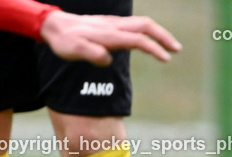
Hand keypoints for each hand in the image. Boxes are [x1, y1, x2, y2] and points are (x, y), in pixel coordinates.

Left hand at [39, 11, 181, 65]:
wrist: (53, 25)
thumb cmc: (64, 41)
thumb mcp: (72, 50)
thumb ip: (90, 53)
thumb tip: (107, 58)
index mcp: (109, 33)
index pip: (137, 39)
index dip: (154, 48)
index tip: (166, 59)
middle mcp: (114, 25)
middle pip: (146, 25)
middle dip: (163, 36)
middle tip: (177, 49)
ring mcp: (113, 23)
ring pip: (142, 23)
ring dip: (159, 33)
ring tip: (171, 46)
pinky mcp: (111, 24)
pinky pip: (135, 25)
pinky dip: (149, 32)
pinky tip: (151, 41)